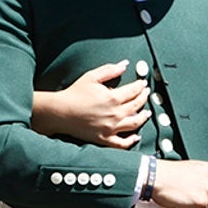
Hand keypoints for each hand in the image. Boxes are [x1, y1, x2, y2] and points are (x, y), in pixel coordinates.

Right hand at [33, 61, 150, 147]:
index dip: (140, 86)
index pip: (134, 91)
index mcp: (113, 98)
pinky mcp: (104, 139)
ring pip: (134, 123)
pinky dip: (131, 140)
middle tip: (146, 94)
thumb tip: (124, 64)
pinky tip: (136, 136)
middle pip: (137, 105)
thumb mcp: (91, 77)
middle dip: (143, 98)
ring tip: (147, 113)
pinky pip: (122, 143)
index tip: (143, 83)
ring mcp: (111, 128)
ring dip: (143, 117)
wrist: (60, 112)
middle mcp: (115, 114)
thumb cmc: (74, 93)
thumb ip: (110, 70)